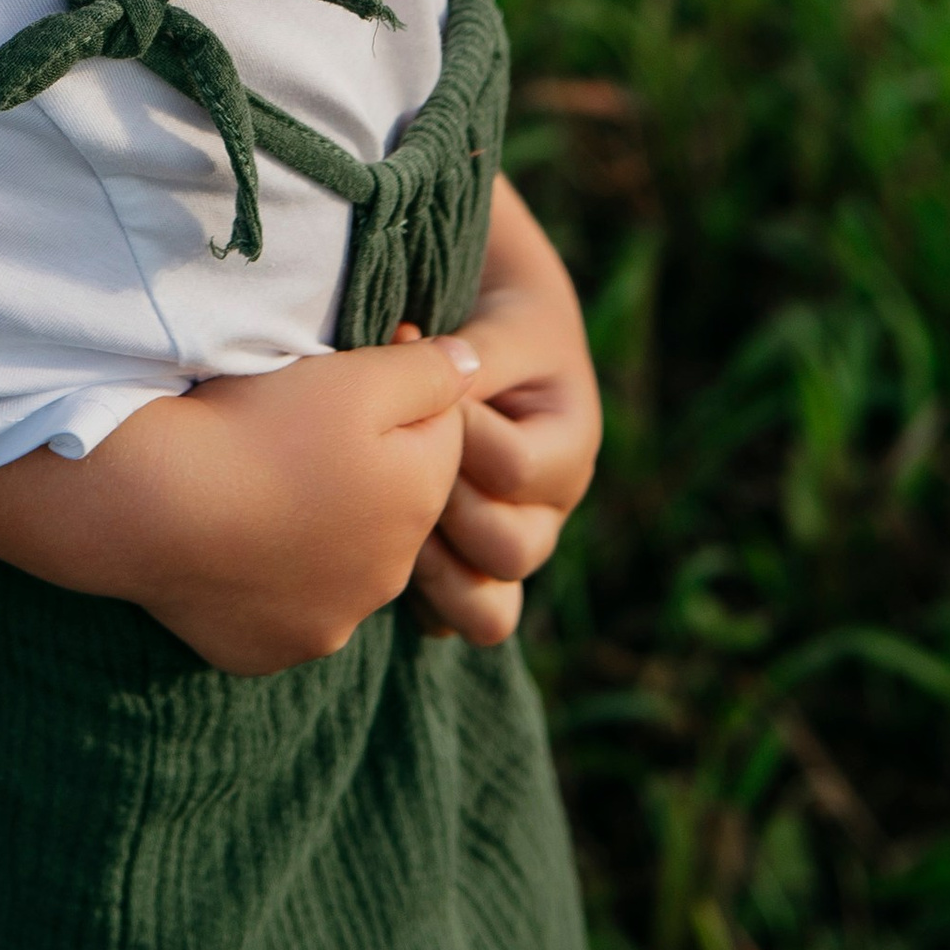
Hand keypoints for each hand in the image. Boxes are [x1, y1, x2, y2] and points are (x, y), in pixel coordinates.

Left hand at [409, 179, 600, 646]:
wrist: (495, 344)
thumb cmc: (497, 328)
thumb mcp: (498, 329)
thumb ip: (470, 356)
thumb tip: (423, 374)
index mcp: (567, 448)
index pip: (512, 468)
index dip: (458, 433)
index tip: (422, 389)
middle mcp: (548, 511)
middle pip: (511, 550)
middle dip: (444, 503)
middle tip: (400, 458)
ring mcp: (511, 547)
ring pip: (489, 610)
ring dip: (433, 570)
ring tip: (389, 518)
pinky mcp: (470, 570)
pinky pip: (451, 621)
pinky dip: (420, 604)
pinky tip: (381, 558)